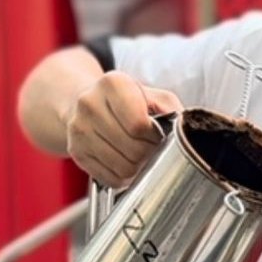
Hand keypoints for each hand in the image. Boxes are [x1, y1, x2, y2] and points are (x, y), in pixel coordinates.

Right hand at [65, 71, 181, 187]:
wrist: (87, 103)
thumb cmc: (127, 101)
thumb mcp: (152, 95)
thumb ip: (171, 109)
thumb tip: (185, 128)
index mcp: (113, 84)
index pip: (139, 125)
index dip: (154, 136)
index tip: (157, 134)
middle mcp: (90, 104)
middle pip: (132, 149)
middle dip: (150, 154)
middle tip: (152, 148)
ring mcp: (79, 129)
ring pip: (122, 167)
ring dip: (138, 168)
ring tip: (140, 156)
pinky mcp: (76, 152)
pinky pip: (110, 177)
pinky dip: (124, 177)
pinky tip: (125, 162)